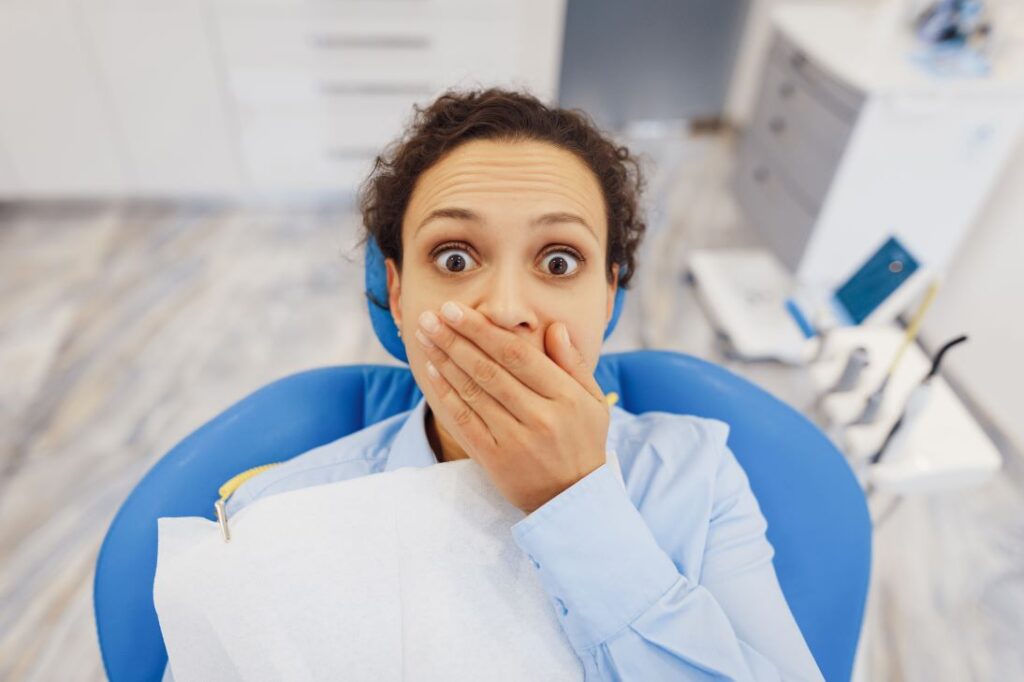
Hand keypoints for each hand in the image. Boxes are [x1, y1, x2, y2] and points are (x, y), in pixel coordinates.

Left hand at [414, 301, 609, 513]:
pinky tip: (432, 372)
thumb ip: (574, 363)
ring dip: (445, 361)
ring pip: (473, 392)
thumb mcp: (593, 401)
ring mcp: (516, 440)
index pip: (517, 355)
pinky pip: (465, 421)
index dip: (483, 331)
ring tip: (425, 336)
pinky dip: (446, 394)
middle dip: (455, 339)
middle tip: (430, 316)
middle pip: (489, 370)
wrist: (573, 500)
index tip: (456, 311)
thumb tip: (556, 328)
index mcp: (565, 397)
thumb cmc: (583, 442)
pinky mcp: (496, 460)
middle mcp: (540, 417)